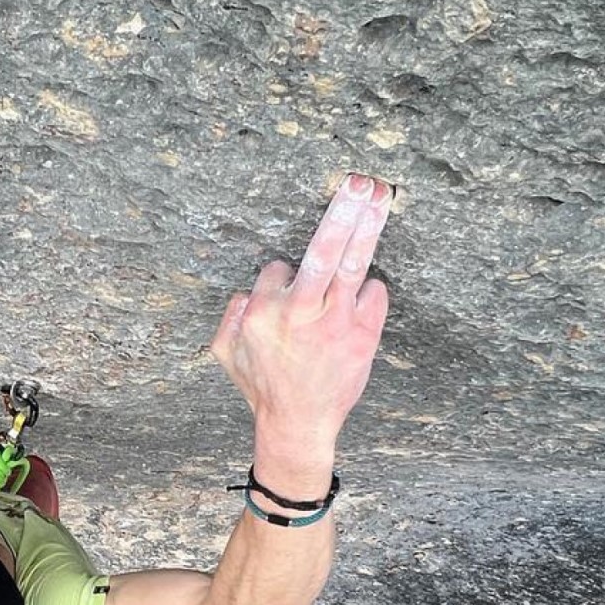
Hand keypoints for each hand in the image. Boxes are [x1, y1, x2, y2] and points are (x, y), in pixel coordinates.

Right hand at [210, 174, 392, 460]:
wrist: (298, 424)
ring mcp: (336, 323)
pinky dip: (367, 289)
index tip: (285, 290)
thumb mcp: (226, 352)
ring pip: (352, 263)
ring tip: (379, 193)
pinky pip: (373, 292)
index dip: (282, 277)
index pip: (277, 269)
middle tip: (359, 181)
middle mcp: (300, 313)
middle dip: (341, 211)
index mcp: (262, 314)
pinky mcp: (363, 335)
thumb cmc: (261, 386)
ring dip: (367, 225)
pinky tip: (358, 296)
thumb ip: (230, 315)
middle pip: (321, 250)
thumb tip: (248, 289)